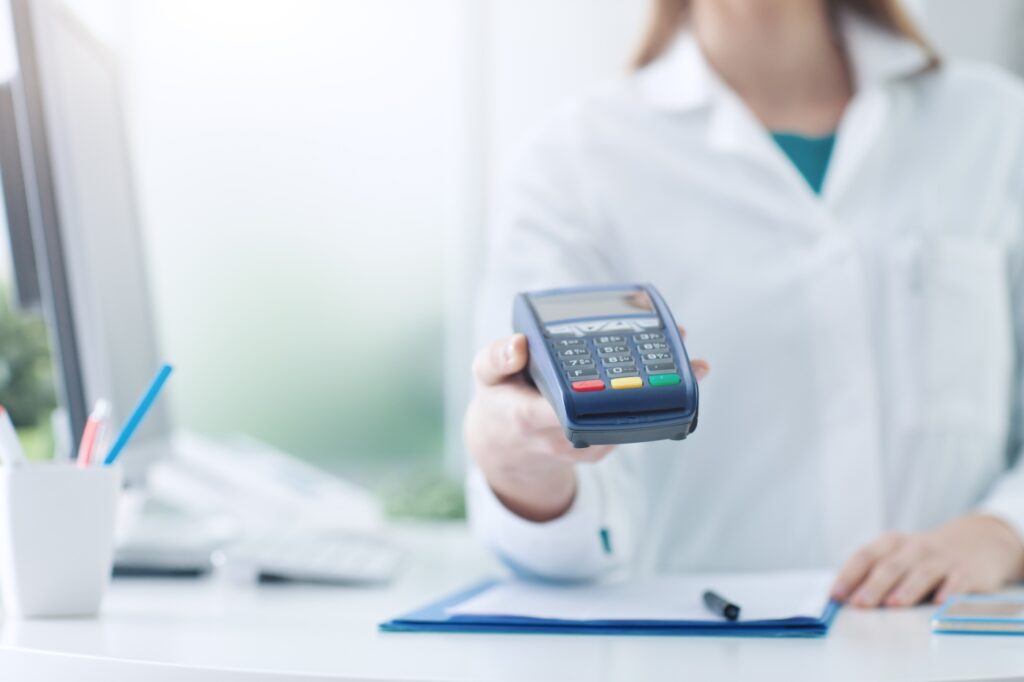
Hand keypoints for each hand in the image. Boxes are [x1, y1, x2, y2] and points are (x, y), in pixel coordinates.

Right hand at [463, 328, 708, 522]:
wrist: (506, 446)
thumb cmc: (499, 400)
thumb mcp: (484, 376)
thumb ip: (497, 358)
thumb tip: (519, 344)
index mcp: (532, 417)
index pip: (568, 408)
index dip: (603, 392)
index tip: (634, 374)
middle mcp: (564, 438)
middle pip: (615, 416)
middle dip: (654, 390)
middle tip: (691, 364)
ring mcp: (587, 447)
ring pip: (630, 422)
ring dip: (662, 395)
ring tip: (695, 366)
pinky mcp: (602, 447)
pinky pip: (630, 423)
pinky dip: (650, 400)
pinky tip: (672, 375)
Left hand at [831, 514, 1023, 607]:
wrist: (978, 540)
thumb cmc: (925, 556)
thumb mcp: (899, 555)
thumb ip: (874, 572)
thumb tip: (843, 598)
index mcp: (892, 543)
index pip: (865, 556)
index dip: (849, 575)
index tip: (835, 594)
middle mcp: (914, 548)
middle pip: (891, 566)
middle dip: (874, 585)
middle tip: (860, 604)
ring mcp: (942, 559)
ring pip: (921, 573)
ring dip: (907, 589)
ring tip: (894, 604)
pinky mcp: (967, 571)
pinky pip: (958, 581)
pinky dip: (950, 591)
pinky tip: (940, 603)